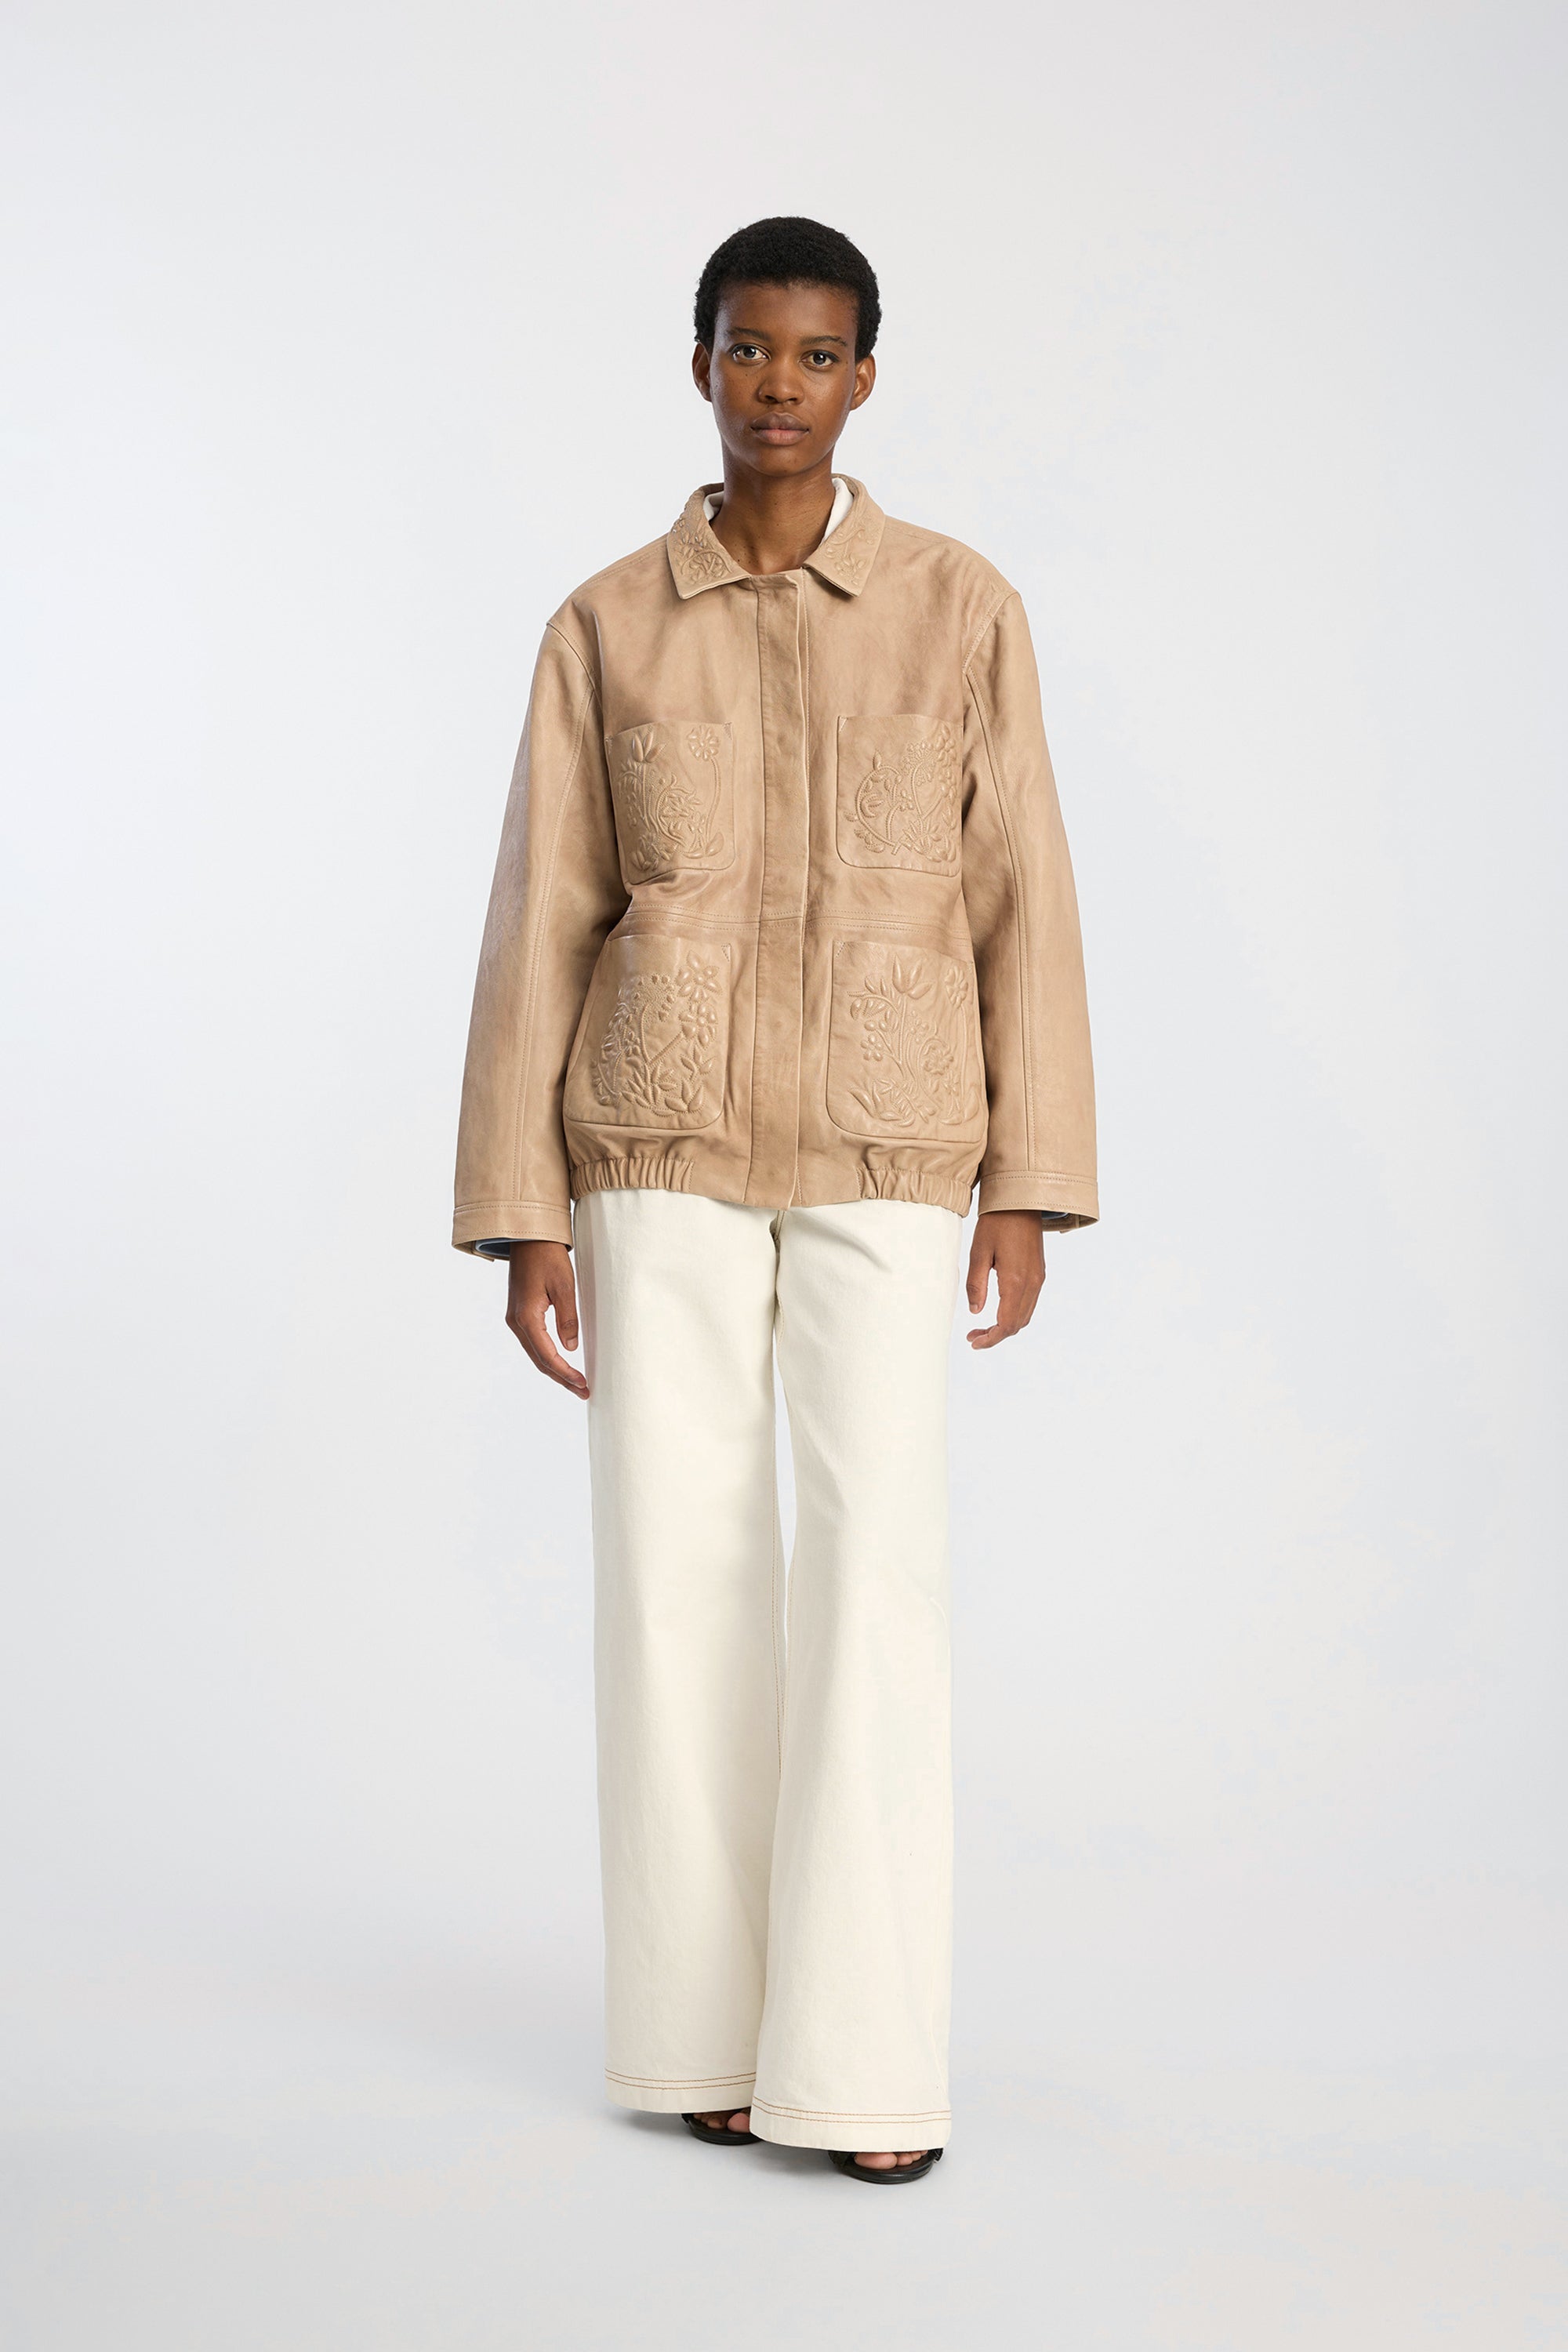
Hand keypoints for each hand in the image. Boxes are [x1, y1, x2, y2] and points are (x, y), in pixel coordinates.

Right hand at [506, 1240, 587, 1398]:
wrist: (528, 1237)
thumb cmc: (547, 1257)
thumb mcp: (564, 1286)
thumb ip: (568, 1318)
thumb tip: (571, 1347)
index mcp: (526, 1318)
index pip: (548, 1356)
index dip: (566, 1373)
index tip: (584, 1385)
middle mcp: (516, 1322)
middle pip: (540, 1360)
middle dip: (562, 1378)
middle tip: (584, 1391)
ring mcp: (515, 1319)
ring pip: (536, 1354)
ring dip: (555, 1370)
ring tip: (576, 1383)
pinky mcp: (519, 1314)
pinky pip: (533, 1343)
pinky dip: (547, 1357)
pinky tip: (561, 1363)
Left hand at [965, 1210, 1044, 1349]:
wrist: (1022, 1201)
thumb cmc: (997, 1222)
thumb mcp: (978, 1252)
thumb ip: (977, 1285)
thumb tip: (976, 1312)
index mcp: (1015, 1281)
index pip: (1006, 1324)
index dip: (990, 1338)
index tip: (973, 1341)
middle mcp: (1032, 1283)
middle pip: (1017, 1324)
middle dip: (996, 1335)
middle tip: (973, 1336)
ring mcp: (1039, 1278)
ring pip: (1025, 1315)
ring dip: (1005, 1326)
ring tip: (982, 1327)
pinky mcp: (1039, 1272)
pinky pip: (1029, 1303)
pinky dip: (1014, 1314)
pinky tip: (998, 1310)